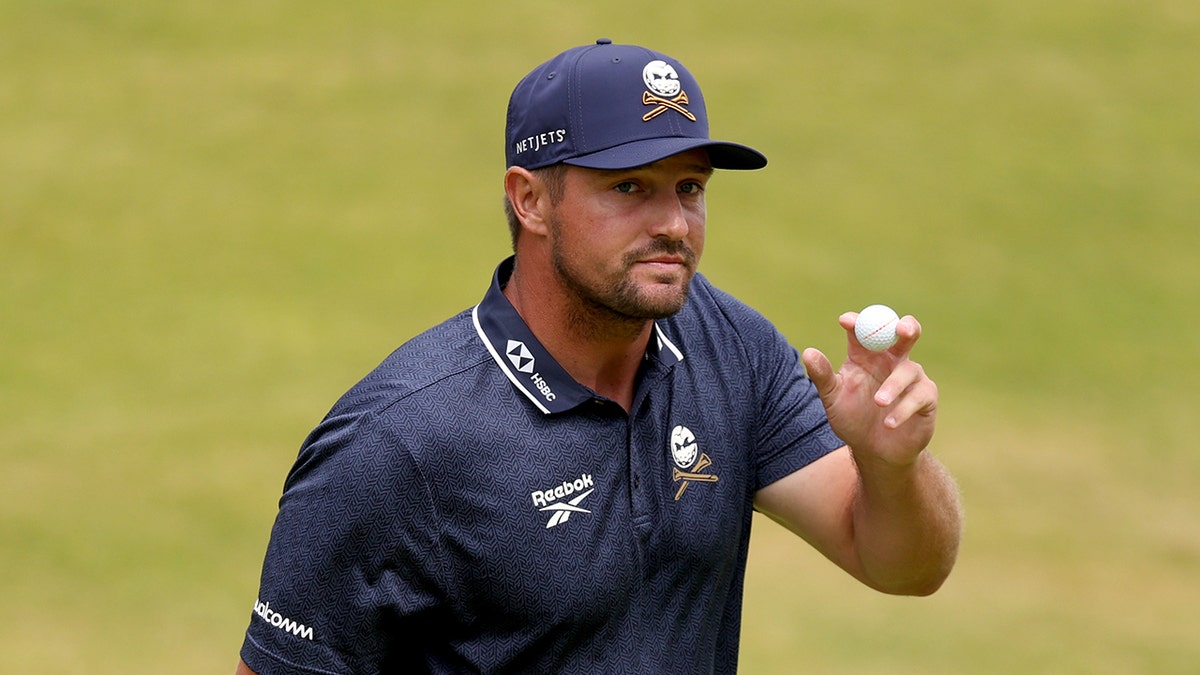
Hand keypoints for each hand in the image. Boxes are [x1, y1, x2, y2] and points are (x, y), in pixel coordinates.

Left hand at [802, 311, 937, 466]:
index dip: (857, 322)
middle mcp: (890, 360)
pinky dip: (902, 409)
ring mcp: (911, 377)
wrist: (873, 451)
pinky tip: (889, 423)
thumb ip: (822, 376)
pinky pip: (919, 395)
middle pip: (904, 334)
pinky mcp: (926, 396)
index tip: (846, 321)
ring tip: (878, 403)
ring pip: (908, 370)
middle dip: (906, 327)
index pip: (863, 330)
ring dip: (893, 386)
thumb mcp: (833, 398)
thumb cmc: (852, 418)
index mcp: (865, 355)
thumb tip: (808, 352)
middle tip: (902, 329)